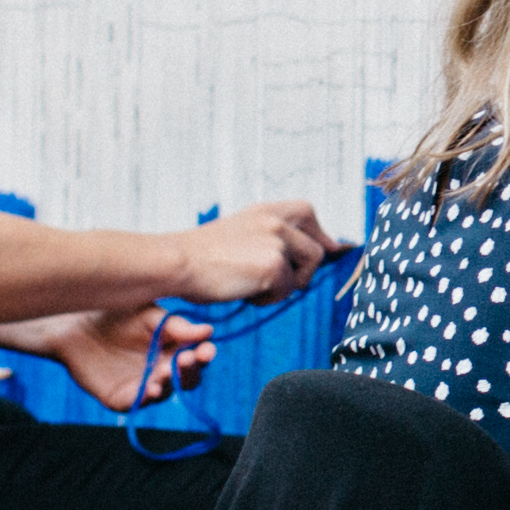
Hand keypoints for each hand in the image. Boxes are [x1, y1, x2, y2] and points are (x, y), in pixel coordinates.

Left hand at [44, 309, 194, 409]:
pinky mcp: (122, 397)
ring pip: (166, 392)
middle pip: (188, 379)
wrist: (75, 324)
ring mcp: (143, 385)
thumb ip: (176, 326)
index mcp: (173, 349)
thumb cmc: (115, 314)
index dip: (204, 355)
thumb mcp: (149, 315)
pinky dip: (147, 397)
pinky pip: (139, 403)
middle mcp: (162, 369)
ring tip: (167, 371)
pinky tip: (151, 388)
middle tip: (188, 359)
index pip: (197, 357)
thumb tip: (208, 331)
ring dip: (170, 383)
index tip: (206, 350)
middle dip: (191, 371)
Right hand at [174, 201, 336, 306]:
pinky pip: (286, 291)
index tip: (331, 251)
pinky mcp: (274, 266)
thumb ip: (271, 237)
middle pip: (317, 250)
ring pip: (304, 273)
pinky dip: (267, 299)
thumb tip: (308, 251)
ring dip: (284, 286)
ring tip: (251, 285)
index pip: (308, 212)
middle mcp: (275, 221)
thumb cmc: (203, 257)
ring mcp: (276, 242)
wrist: (178, 263)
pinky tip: (243, 292)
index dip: (321, 235)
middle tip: (282, 281)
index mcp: (265, 210)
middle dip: (305, 270)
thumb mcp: (241, 234)